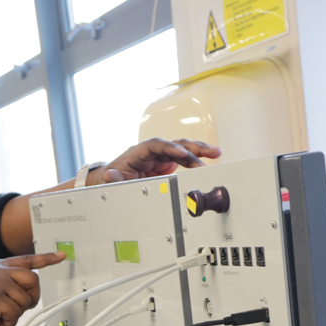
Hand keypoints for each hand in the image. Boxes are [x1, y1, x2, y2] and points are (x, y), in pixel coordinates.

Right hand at [0, 252, 66, 325]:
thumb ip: (2, 282)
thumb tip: (25, 292)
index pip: (26, 259)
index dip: (46, 258)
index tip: (61, 256)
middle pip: (33, 280)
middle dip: (31, 298)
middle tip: (18, 308)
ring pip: (24, 301)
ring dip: (14, 315)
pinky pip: (14, 314)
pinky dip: (7, 324)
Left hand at [92, 138, 220, 184]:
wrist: (115, 179)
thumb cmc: (114, 176)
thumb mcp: (112, 180)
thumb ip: (114, 179)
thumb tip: (110, 175)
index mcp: (138, 153)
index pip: (155, 145)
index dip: (169, 148)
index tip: (181, 153)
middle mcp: (152, 151)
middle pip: (173, 144)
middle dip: (191, 148)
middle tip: (208, 153)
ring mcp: (161, 156)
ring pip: (182, 149)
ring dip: (199, 151)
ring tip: (216, 153)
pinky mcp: (167, 163)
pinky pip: (184, 158)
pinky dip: (196, 160)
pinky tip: (210, 160)